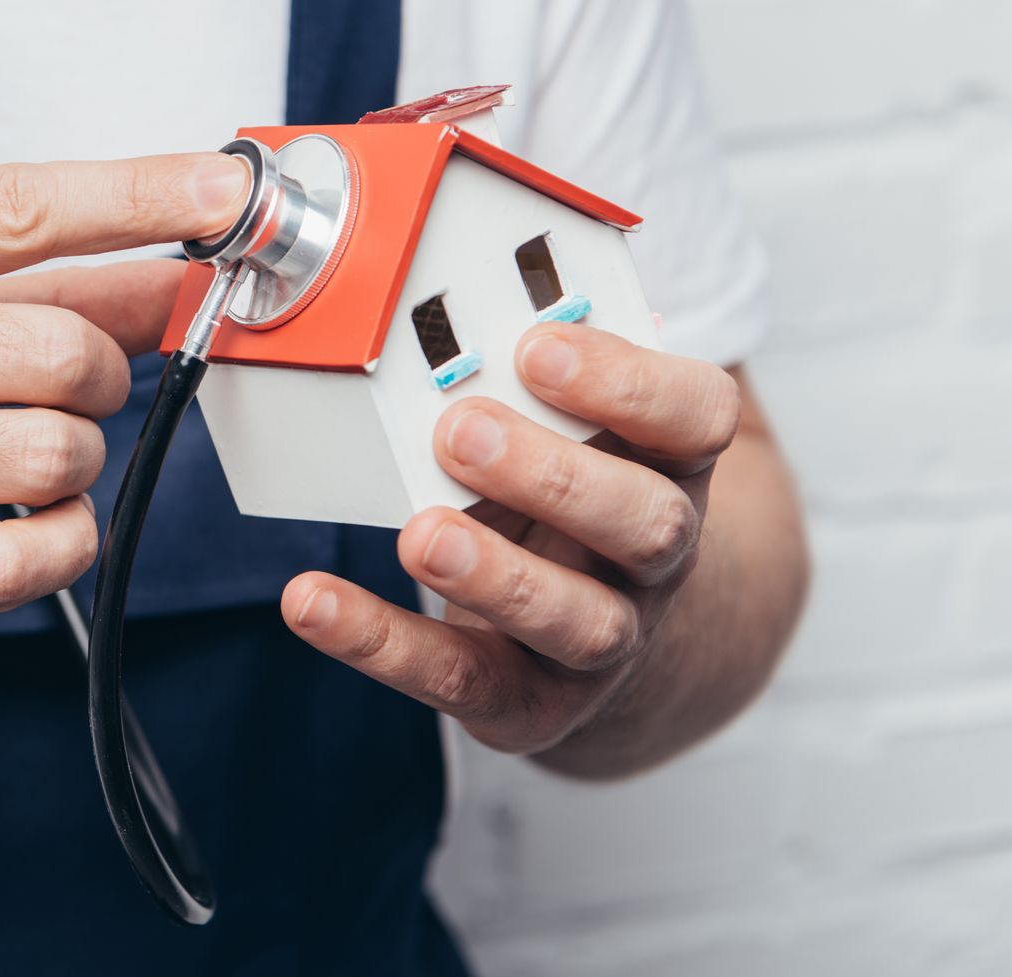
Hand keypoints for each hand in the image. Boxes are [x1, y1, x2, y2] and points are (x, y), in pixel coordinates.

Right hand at [0, 154, 246, 670]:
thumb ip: (26, 280)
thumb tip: (170, 264)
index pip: (14, 206)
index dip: (138, 195)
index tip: (224, 189)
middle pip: (59, 351)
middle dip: (94, 377)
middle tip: (62, 388)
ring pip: (50, 454)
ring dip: (72, 461)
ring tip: (23, 457)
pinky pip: (23, 559)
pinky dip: (61, 542)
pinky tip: (30, 526)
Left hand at [280, 322, 741, 755]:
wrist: (594, 622)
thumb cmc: (563, 492)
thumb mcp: (569, 423)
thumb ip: (527, 377)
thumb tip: (428, 308)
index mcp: (670, 462)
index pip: (698, 416)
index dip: (630, 383)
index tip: (536, 348)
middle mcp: (656, 555)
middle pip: (649, 523)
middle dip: (553, 475)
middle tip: (461, 430)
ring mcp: (607, 638)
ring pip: (582, 620)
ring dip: (497, 575)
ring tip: (421, 534)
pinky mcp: (532, 702)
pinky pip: (464, 679)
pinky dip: (381, 641)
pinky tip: (313, 601)